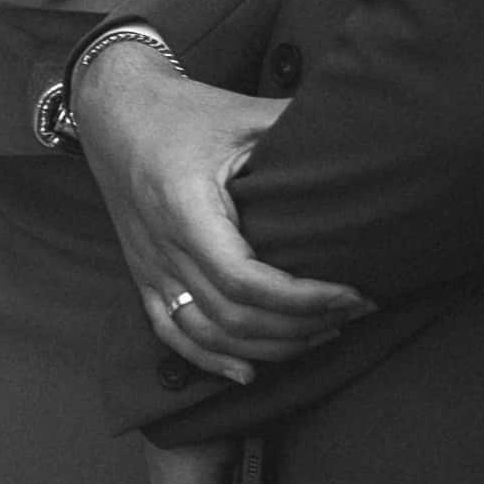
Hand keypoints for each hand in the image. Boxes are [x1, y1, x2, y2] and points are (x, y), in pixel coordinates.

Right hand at [58, 38, 362, 380]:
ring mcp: (149, 265)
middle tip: (353, 313)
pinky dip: (209, 360)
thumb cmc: (182, 112)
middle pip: (233, 316)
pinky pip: (171, 332)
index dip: (304, 299)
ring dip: (267, 347)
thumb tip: (370, 132)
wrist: (113, 110)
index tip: (352, 293)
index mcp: (185, 208)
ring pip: (207, 333)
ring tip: (320, 335)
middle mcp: (162, 246)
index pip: (245, 280)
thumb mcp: (245, 113)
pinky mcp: (143, 274)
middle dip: (301, 325)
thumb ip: (300, 127)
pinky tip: (247, 373)